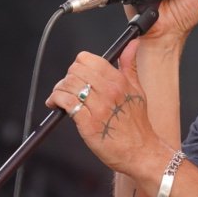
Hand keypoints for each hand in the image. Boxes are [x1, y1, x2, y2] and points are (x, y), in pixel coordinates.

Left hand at [46, 45, 168, 180]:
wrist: (141, 152)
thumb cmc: (137, 125)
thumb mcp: (137, 90)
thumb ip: (129, 65)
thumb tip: (132, 44)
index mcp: (119, 81)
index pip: (88, 59)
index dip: (78, 65)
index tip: (78, 74)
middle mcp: (108, 91)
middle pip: (75, 70)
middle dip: (67, 78)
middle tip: (68, 88)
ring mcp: (98, 107)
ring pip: (68, 85)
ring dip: (59, 90)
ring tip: (60, 98)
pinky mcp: (88, 123)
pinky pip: (65, 102)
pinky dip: (56, 101)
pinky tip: (56, 105)